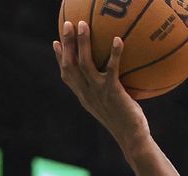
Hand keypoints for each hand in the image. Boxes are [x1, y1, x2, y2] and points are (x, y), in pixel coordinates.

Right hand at [53, 21, 148, 147]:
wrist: (132, 139)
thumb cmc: (126, 125)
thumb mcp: (113, 108)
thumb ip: (109, 94)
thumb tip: (119, 82)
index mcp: (84, 97)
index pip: (67, 75)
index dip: (60, 58)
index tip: (56, 43)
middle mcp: (87, 93)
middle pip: (70, 65)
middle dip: (67, 44)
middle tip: (67, 24)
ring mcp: (98, 92)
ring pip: (84, 63)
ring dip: (82, 43)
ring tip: (83, 25)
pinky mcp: (112, 92)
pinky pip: (112, 69)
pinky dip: (114, 54)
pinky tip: (118, 40)